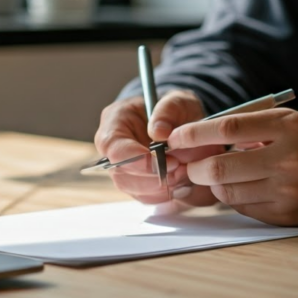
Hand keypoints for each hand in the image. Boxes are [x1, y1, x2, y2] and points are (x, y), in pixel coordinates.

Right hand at [94, 90, 223, 205]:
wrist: (180, 120)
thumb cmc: (173, 108)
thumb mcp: (176, 99)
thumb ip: (167, 110)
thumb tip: (159, 132)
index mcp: (114, 123)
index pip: (114, 148)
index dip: (137, 160)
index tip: (165, 159)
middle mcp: (114, 150)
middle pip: (122, 176)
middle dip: (153, 177)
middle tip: (180, 168)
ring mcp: (125, 170)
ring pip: (135, 190)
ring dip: (162, 188)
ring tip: (184, 173)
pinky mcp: (139, 184)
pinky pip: (148, 198)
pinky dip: (167, 194)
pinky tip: (182, 181)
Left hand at [166, 108, 297, 224]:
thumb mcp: (289, 122)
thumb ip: (247, 125)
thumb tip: (197, 138)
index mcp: (288, 127)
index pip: (228, 128)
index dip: (194, 134)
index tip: (175, 138)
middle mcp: (288, 160)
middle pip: (220, 167)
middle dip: (196, 167)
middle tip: (190, 164)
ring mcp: (287, 192)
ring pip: (226, 191)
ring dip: (213, 184)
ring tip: (219, 174)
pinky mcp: (285, 216)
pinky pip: (242, 207)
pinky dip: (233, 197)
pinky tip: (244, 187)